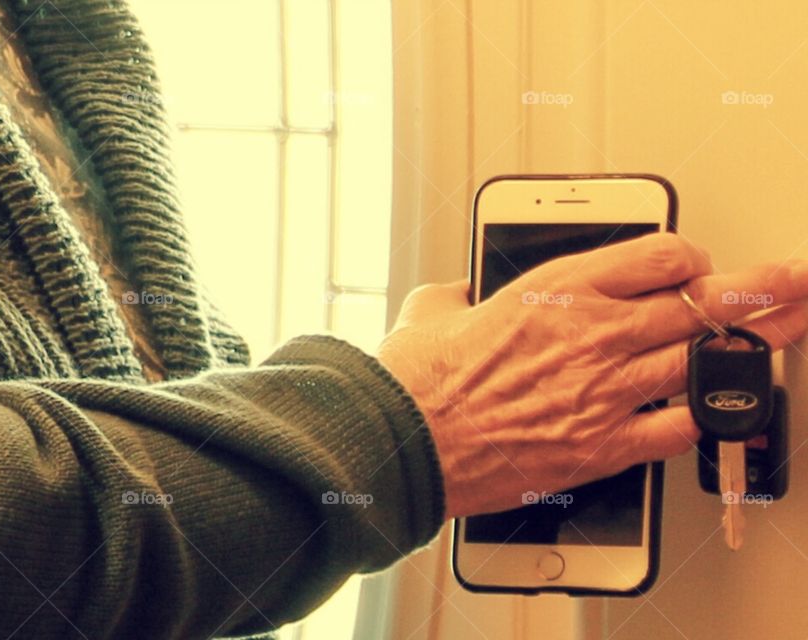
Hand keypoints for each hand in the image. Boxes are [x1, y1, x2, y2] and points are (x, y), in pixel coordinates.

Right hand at [376, 233, 807, 518]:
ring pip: (704, 360)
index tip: (693, 268)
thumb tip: (459, 295)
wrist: (407, 440)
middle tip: (793, 281)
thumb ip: (457, 293)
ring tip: (789, 331)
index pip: (661, 255)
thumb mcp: (431, 309)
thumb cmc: (419, 378)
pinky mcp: (601, 445)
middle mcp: (595, 333)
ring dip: (752, 345)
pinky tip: (715, 407)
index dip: (690, 258)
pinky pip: (680, 427)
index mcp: (559, 289)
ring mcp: (605, 391)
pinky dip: (703, 415)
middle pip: (704, 303)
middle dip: (760, 289)